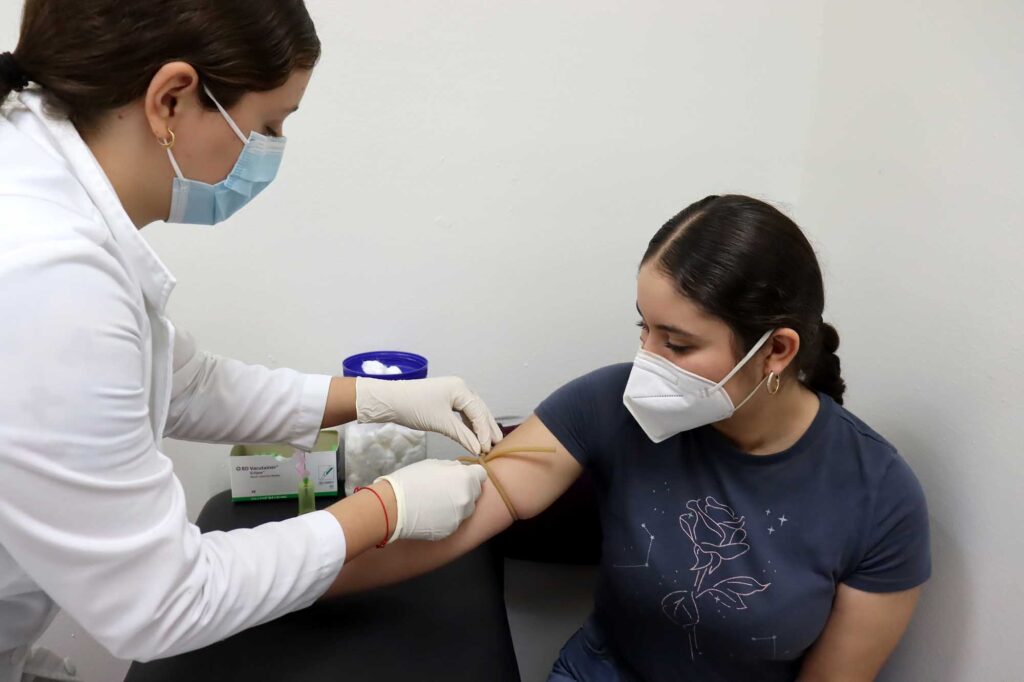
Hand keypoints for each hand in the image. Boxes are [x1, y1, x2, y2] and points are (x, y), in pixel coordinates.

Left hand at [355, 376, 502, 453]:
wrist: (390, 401)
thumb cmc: (416, 408)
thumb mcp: (441, 423)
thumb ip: (463, 436)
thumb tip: (479, 450)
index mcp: (461, 389)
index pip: (478, 412)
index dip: (484, 431)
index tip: (488, 449)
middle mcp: (460, 387)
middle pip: (479, 409)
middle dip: (487, 427)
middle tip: (497, 444)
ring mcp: (452, 392)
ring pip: (471, 411)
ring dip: (478, 426)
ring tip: (488, 441)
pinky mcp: (444, 399)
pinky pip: (461, 412)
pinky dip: (468, 424)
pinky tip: (472, 434)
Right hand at [377, 459, 487, 541]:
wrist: (393, 507)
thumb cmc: (410, 481)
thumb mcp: (433, 464)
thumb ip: (452, 468)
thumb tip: (460, 470)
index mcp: (465, 478)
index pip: (481, 475)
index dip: (471, 474)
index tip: (461, 477)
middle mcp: (467, 499)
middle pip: (475, 493)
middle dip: (465, 490)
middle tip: (446, 489)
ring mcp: (460, 517)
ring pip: (466, 509)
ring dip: (457, 505)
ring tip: (437, 503)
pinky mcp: (451, 530)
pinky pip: (454, 521)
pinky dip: (447, 518)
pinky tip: (431, 514)